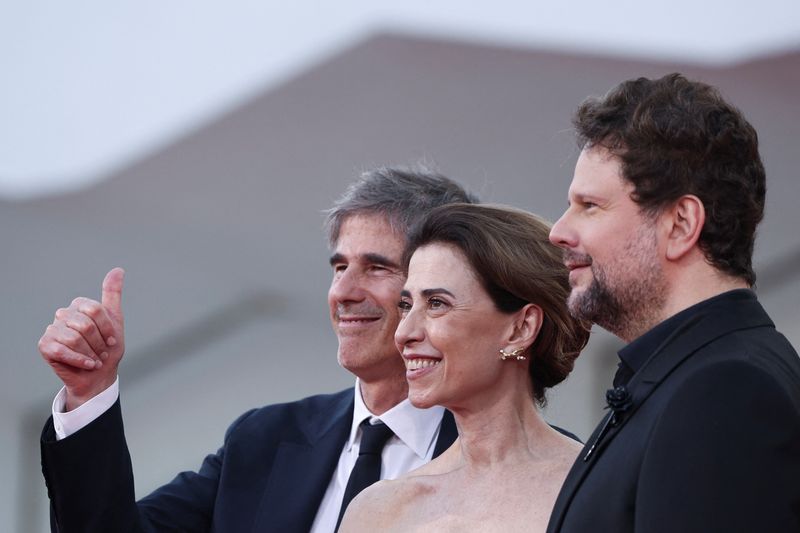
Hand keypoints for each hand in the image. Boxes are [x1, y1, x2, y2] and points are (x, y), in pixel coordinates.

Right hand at [38, 268, 125, 409]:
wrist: (98, 375)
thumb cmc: (107, 348)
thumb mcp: (115, 320)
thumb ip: (113, 295)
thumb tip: (118, 270)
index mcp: (79, 305)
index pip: (95, 310)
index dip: (107, 328)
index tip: (112, 340)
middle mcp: (63, 314)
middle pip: (85, 325)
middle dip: (99, 343)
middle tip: (103, 353)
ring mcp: (52, 329)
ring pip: (74, 338)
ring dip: (90, 353)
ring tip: (95, 360)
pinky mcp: (45, 346)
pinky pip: (62, 350)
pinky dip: (80, 360)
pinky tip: (87, 364)